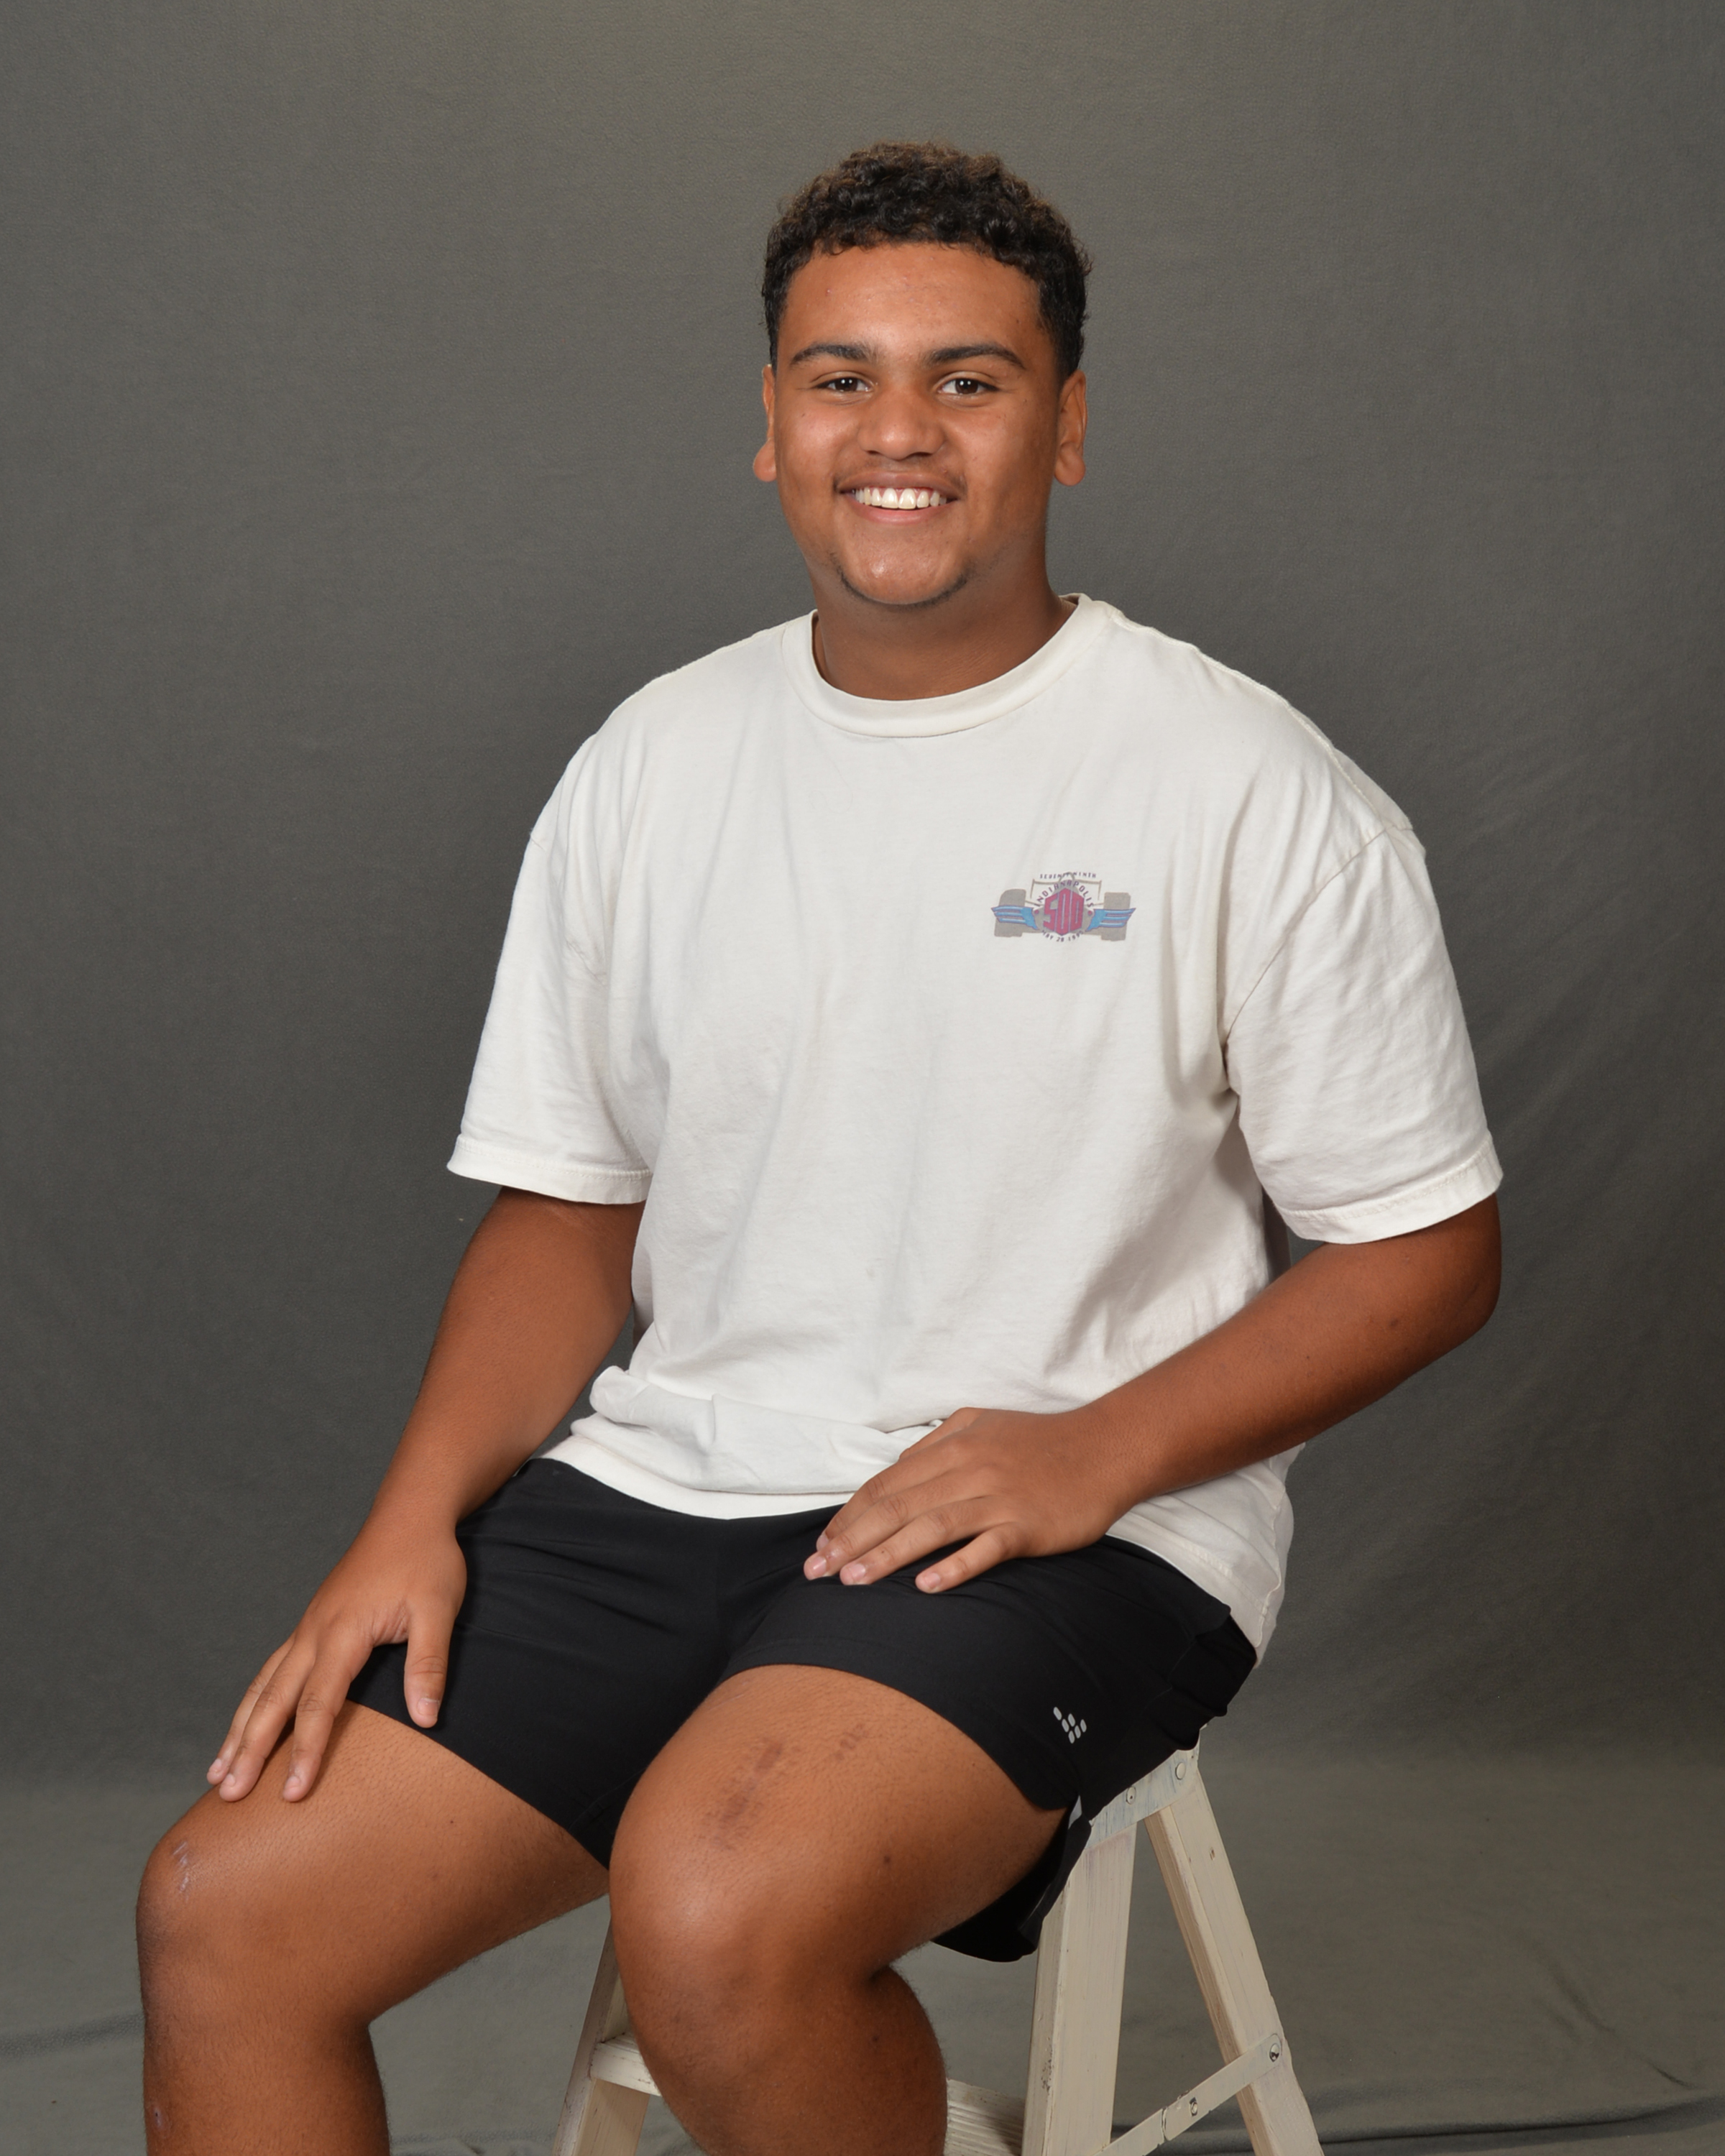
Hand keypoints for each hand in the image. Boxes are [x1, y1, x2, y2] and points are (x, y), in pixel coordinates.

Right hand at [205, 1515, 467, 1802]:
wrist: (408, 1515)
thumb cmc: (426, 1561)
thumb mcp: (439, 1608)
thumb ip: (429, 1663)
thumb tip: (427, 1719)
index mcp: (342, 1632)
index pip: (318, 1704)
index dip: (305, 1751)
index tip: (293, 1793)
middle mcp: (314, 1632)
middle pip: (273, 1700)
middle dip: (249, 1750)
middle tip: (228, 1796)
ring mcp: (307, 1627)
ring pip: (262, 1685)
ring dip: (239, 1730)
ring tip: (216, 1773)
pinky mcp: (310, 1624)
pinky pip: (272, 1669)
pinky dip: (252, 1701)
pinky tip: (243, 1724)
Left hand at [802, 1406, 1133, 1593]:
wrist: (1107, 1447)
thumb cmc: (1039, 1441)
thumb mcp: (981, 1424)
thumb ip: (936, 1446)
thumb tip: (894, 1471)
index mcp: (952, 1445)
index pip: (887, 1483)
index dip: (850, 1515)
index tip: (823, 1545)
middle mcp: (969, 1468)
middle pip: (898, 1506)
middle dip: (852, 1540)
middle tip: (818, 1572)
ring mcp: (999, 1497)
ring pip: (931, 1527)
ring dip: (887, 1556)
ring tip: (853, 1582)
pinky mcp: (1027, 1525)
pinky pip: (985, 1547)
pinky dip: (954, 1566)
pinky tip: (925, 1586)